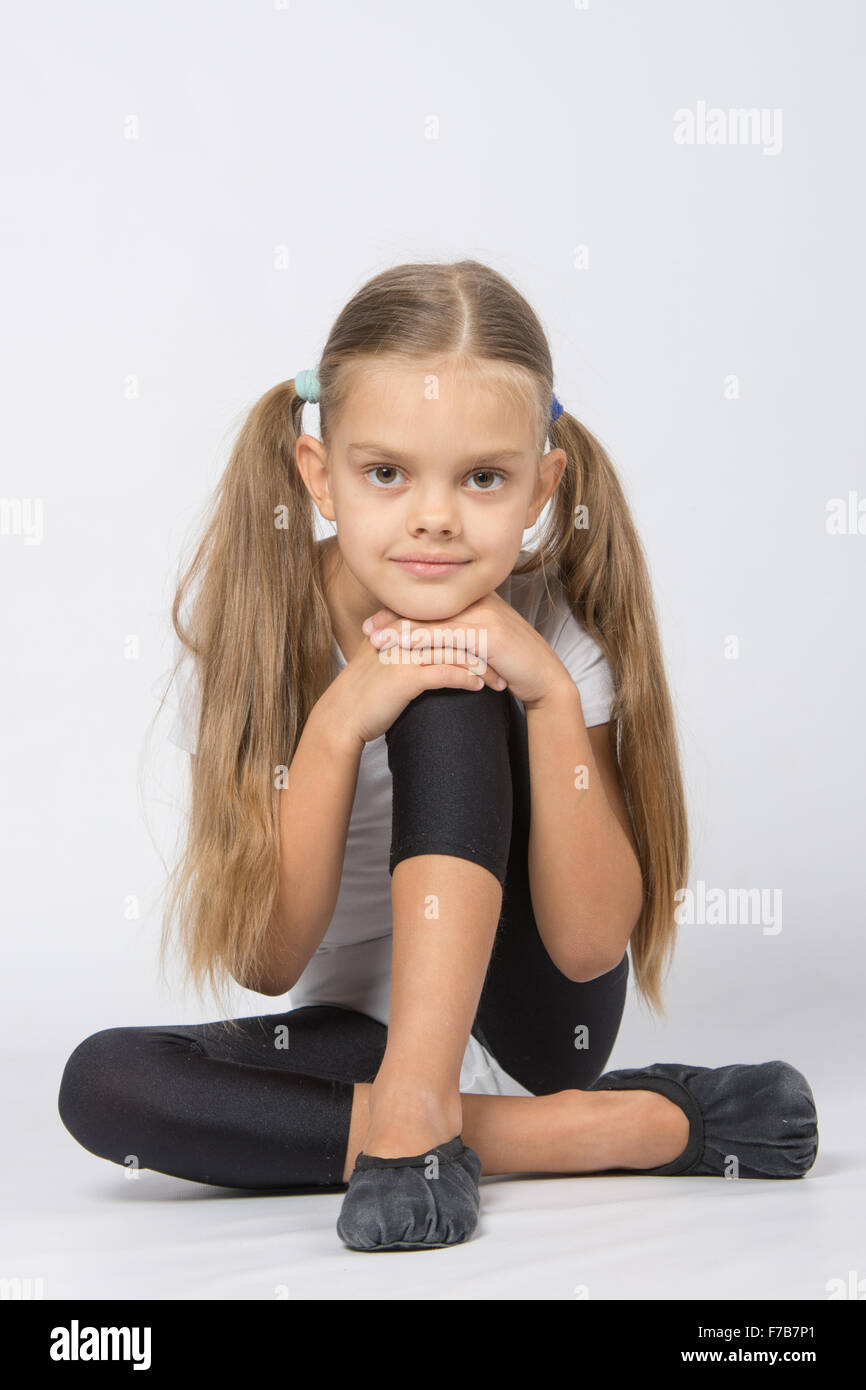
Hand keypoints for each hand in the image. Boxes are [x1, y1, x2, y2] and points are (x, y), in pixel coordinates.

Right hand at [328, 620, 504, 745]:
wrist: (341, 716)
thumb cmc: (365, 692)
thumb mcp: (384, 660)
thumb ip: (404, 646)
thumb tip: (432, 645)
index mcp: (400, 627)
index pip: (445, 622)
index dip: (473, 634)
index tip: (494, 649)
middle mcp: (404, 635)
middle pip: (455, 633)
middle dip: (484, 648)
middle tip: (506, 663)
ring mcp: (405, 654)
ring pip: (455, 651)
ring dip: (482, 666)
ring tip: (500, 680)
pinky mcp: (406, 677)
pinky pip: (445, 673)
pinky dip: (466, 678)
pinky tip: (480, 687)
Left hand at [361, 590, 572, 710]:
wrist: (545, 678)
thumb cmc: (512, 664)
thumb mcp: (482, 644)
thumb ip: (459, 635)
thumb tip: (429, 641)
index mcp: (476, 598)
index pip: (430, 600)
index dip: (400, 611)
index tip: (374, 623)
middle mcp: (480, 599)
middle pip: (428, 605)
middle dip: (393, 618)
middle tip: (366, 630)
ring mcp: (486, 614)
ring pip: (435, 619)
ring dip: (401, 630)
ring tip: (376, 642)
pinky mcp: (492, 633)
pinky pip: (450, 635)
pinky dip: (424, 640)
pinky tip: (404, 647)